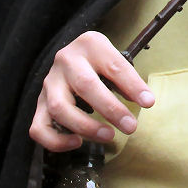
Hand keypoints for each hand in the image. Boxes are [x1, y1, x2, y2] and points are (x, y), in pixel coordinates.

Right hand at [30, 31, 154, 151]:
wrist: (70, 57)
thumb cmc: (98, 62)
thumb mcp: (114, 59)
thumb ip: (126, 79)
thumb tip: (144, 101)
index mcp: (89, 45)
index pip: (113, 65)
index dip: (132, 85)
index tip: (148, 102)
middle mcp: (66, 61)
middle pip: (85, 85)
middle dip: (111, 109)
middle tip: (131, 126)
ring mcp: (49, 83)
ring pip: (60, 108)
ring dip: (86, 126)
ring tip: (109, 135)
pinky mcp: (39, 104)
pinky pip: (39, 127)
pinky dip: (56, 141)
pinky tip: (77, 142)